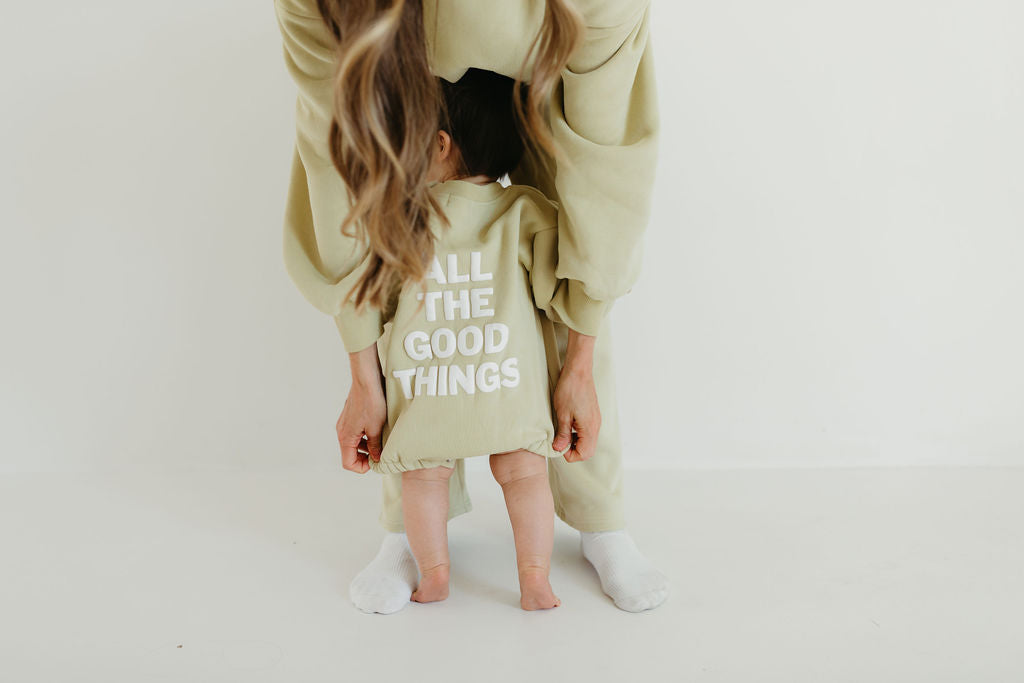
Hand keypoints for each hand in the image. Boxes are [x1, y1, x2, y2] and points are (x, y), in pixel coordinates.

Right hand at [336, 344, 386, 472]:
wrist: (367, 381)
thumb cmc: (371, 403)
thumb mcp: (376, 429)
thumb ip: (375, 447)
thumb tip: (376, 459)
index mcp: (345, 437)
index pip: (348, 463)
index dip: (362, 467)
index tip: (375, 462)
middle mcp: (342, 432)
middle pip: (350, 454)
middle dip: (365, 457)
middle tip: (380, 454)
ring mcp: (345, 423)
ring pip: (353, 443)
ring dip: (366, 447)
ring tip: (380, 442)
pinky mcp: (350, 416)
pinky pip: (355, 433)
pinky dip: (364, 436)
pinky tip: (377, 430)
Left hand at [551, 329, 600, 461]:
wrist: (578, 371)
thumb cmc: (570, 389)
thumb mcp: (562, 414)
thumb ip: (562, 434)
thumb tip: (559, 449)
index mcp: (589, 428)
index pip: (584, 454)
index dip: (570, 454)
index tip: (559, 445)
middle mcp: (595, 426)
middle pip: (588, 450)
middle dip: (573, 450)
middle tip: (560, 441)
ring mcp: (595, 420)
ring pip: (588, 441)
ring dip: (575, 442)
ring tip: (563, 432)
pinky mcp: (593, 415)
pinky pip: (588, 432)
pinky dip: (578, 434)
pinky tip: (568, 425)